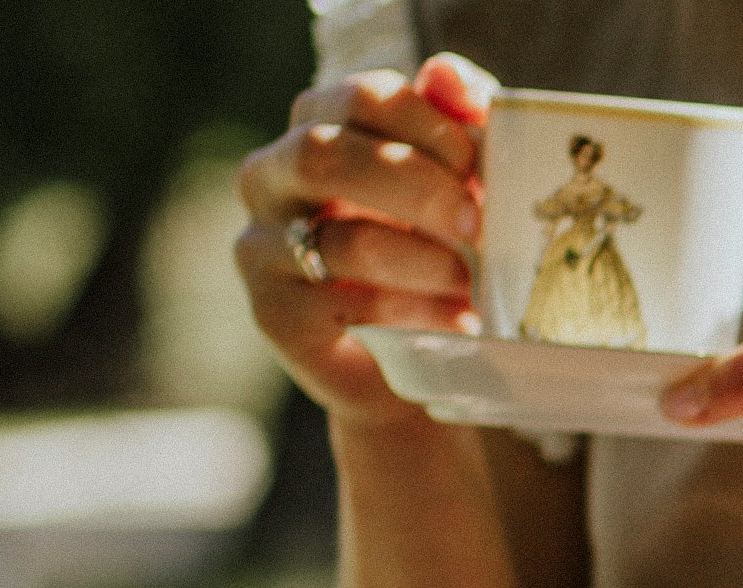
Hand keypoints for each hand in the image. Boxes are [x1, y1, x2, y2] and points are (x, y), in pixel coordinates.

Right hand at [233, 56, 490, 422]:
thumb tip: (448, 75)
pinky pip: (341, 305)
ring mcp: (263, 245)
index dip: (427, 125)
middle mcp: (273, 176)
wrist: (424, 358)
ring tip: (470, 285)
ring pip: (344, 240)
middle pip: (326, 154)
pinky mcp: (273, 313)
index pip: (358, 97)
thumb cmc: (440, 253)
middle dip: (416, 186)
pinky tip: (442, 324)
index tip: (478, 164)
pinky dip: (406, 312)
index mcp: (319, 127)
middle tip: (476, 223)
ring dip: (425, 263)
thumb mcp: (462, 185)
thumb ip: (460, 123)